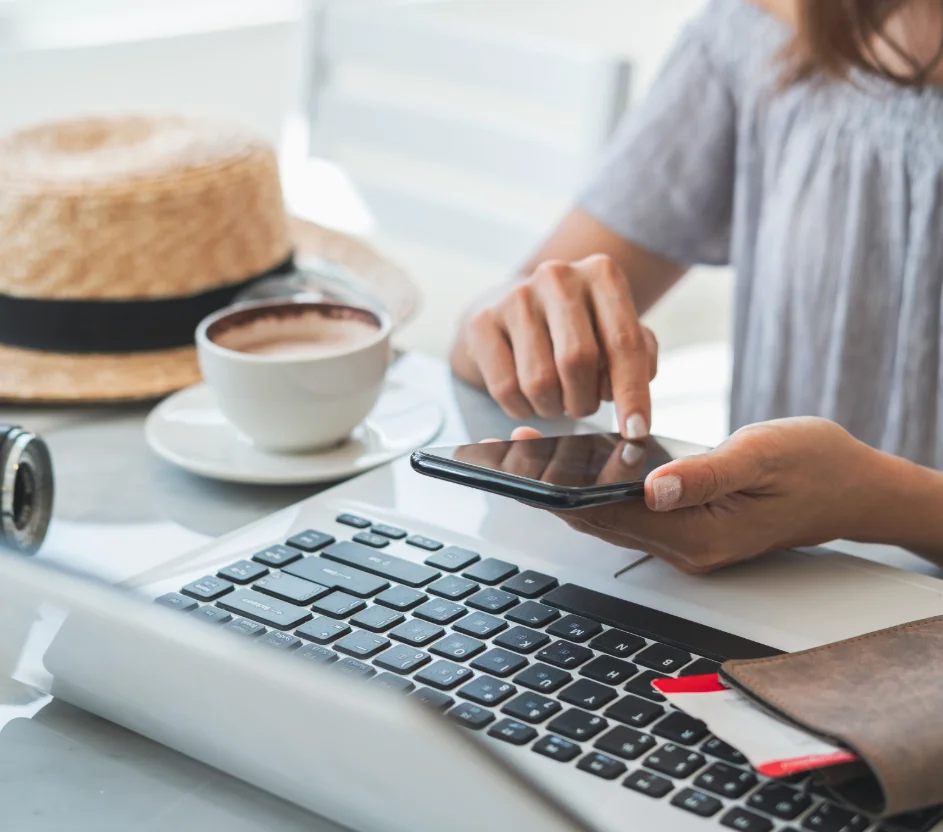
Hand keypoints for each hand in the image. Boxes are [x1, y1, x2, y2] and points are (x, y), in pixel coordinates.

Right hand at [458, 255, 657, 437]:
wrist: (515, 308)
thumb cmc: (578, 328)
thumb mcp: (617, 332)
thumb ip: (639, 360)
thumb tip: (634, 414)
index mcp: (602, 274)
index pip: (624, 342)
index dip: (632, 393)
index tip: (636, 430)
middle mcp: (558, 277)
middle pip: (577, 359)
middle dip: (585, 400)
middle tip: (583, 407)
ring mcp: (515, 296)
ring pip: (539, 381)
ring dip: (553, 408)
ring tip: (556, 400)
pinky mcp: (482, 322)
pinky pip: (505, 388)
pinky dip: (523, 409)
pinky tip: (528, 399)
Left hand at [495, 419, 880, 573]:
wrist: (853, 488)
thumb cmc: (816, 465)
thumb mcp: (762, 454)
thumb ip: (705, 474)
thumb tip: (652, 485)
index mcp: (700, 536)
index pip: (610, 516)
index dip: (561, 490)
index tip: (524, 461)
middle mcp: (687, 550)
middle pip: (601, 522)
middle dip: (555, 489)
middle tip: (517, 449)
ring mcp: (688, 544)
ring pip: (613, 519)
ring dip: (575, 489)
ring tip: (538, 450)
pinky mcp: (691, 530)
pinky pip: (633, 513)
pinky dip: (603, 489)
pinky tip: (585, 462)